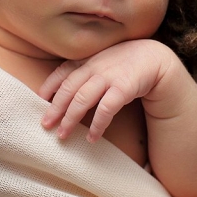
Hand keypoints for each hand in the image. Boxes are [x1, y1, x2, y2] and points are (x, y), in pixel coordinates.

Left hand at [39, 39, 171, 141]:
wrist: (156, 59)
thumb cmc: (126, 62)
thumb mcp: (103, 61)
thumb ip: (85, 70)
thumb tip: (63, 90)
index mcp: (88, 60)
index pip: (63, 71)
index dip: (50, 85)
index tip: (40, 99)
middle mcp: (95, 67)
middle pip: (69, 89)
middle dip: (55, 108)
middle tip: (45, 125)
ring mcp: (108, 76)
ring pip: (83, 99)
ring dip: (71, 118)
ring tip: (63, 135)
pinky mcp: (123, 88)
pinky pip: (106, 109)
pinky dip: (97, 124)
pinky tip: (92, 137)